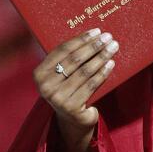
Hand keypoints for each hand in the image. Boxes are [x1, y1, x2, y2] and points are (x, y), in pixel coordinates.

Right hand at [33, 28, 117, 149]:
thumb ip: (69, 59)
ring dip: (101, 57)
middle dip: (93, 46)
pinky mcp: (71, 107)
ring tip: (113, 48)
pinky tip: (111, 64)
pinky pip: (91, 85)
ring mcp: (57, 98)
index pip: (62, 50)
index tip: (96, 31)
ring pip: (84, 71)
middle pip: (74, 60)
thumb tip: (91, 35)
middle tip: (109, 37)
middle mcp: (45, 86)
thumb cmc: (70, 90)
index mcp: (39, 73)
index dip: (80, 39)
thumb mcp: (64, 75)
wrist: (73, 120)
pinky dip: (103, 73)